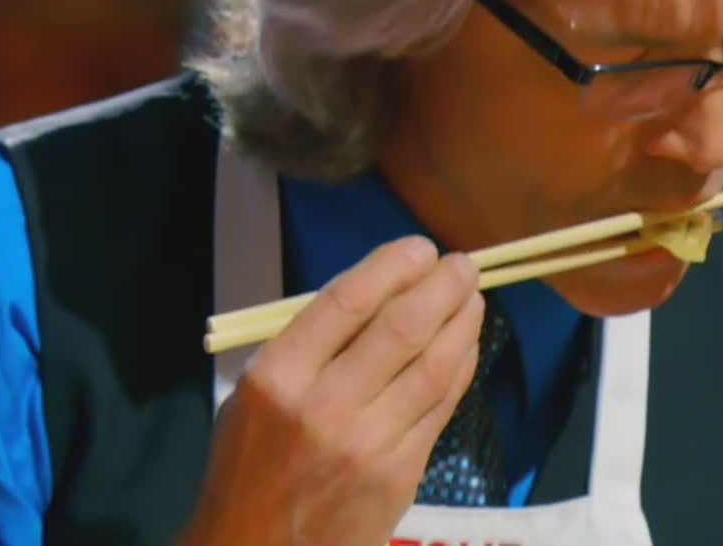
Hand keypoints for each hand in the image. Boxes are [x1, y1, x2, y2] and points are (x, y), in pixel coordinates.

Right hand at [179, 236, 483, 545]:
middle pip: (402, 329)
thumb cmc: (249, 465)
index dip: (393, 267)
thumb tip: (379, 293)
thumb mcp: (252, 394)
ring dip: (462, 323)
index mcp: (279, 377)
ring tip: (472, 297)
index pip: (347, 301)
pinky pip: (442, 406)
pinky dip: (460, 367)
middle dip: (442, 287)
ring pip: (434, 367)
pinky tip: (465, 344)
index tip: (420, 248)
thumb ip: (308, 344)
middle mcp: (325, 407)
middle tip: (463, 265)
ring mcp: (370, 444)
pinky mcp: (402, 474)